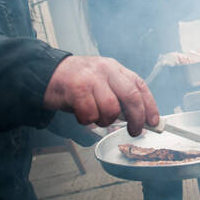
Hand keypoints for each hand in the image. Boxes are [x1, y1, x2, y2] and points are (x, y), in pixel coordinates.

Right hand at [43, 56, 159, 135]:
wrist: (45, 74)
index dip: (150, 105)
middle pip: (131, 96)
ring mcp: (91, 77)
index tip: (154, 121)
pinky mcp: (76, 87)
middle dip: (136, 119)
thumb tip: (138, 118)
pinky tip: (81, 115)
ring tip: (96, 118)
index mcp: (115, 68)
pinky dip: (88, 121)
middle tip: (134, 131)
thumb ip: (117, 96)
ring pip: (111, 108)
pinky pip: (90, 114)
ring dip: (105, 120)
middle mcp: (106, 69)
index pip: (139, 85)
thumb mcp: (100, 83)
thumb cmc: (75, 83)